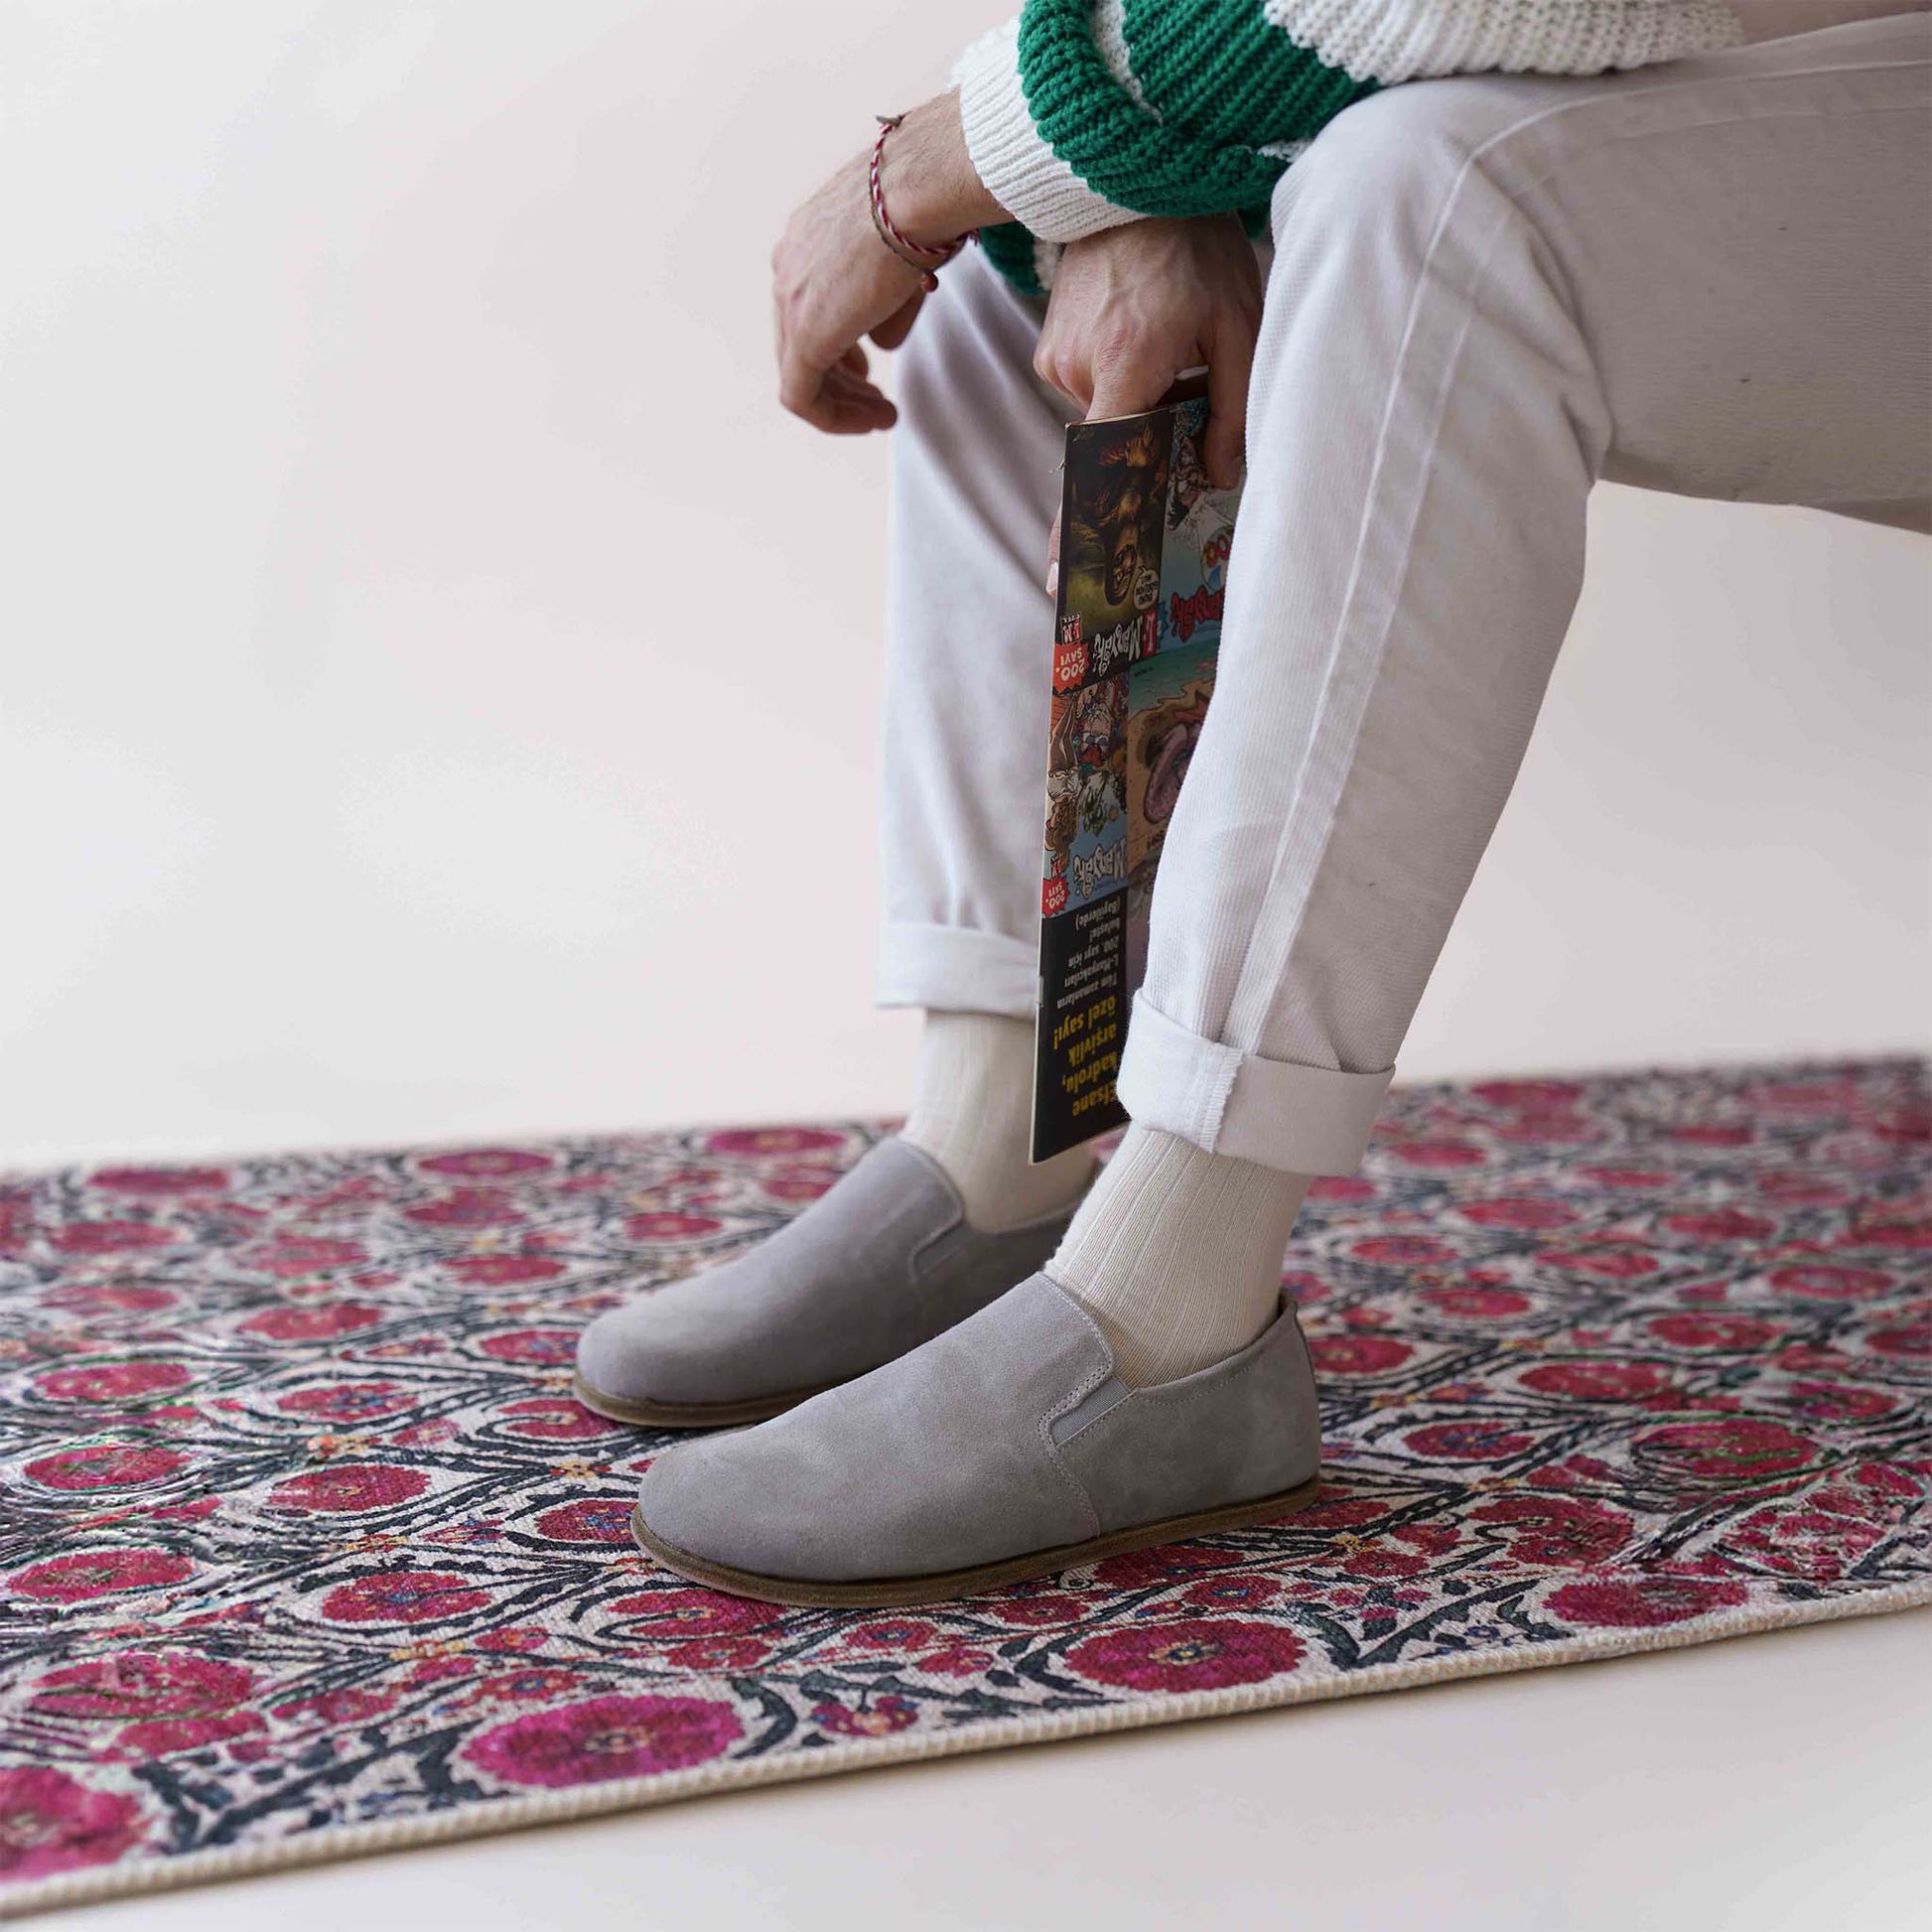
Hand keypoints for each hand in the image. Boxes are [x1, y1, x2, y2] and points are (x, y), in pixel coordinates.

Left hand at [772, 94, 1006, 434]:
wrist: (920, 188)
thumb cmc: (926, 204)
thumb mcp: (904, 255)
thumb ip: (887, 304)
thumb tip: (883, 343)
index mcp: (805, 240)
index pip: (808, 309)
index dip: (838, 349)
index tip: (869, 370)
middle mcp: (788, 267)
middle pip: (800, 343)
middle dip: (841, 381)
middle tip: (877, 403)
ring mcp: (790, 299)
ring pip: (799, 373)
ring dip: (842, 404)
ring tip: (881, 417)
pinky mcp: (805, 333)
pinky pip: (802, 395)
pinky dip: (833, 417)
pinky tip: (871, 421)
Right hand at [1034, 215, 1261, 583]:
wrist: (1132, 179)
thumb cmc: (1197, 248)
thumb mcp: (1237, 326)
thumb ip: (1231, 409)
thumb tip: (1217, 478)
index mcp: (1126, 362)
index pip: (1100, 462)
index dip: (1086, 524)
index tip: (1067, 576)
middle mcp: (1077, 366)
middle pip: (1114, 444)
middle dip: (1151, 444)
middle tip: (1189, 408)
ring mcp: (1055, 357)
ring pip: (1103, 417)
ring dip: (1141, 407)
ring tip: (1176, 354)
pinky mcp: (1049, 346)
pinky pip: (1090, 391)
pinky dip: (1122, 385)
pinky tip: (1150, 341)